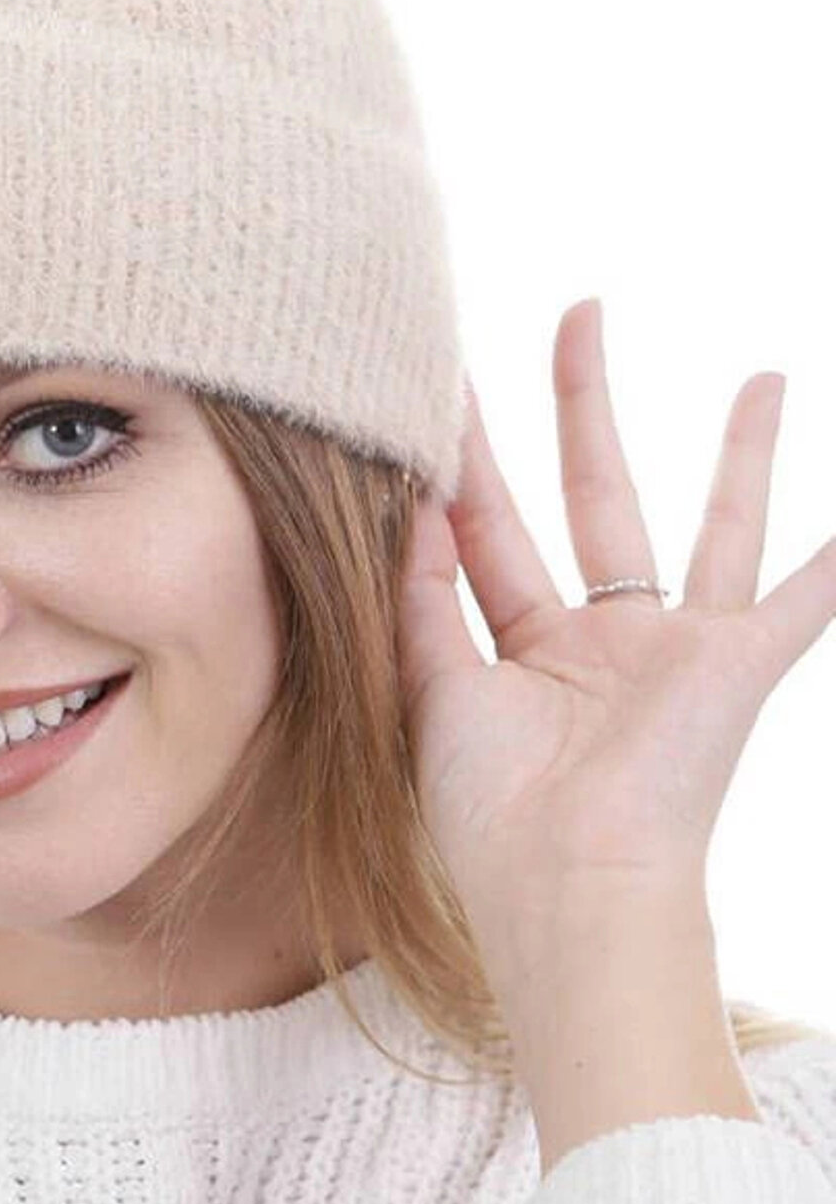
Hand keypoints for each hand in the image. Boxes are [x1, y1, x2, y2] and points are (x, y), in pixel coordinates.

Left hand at [394, 296, 835, 1092]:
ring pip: (717, 527)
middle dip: (585, 406)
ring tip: (766, 376)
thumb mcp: (434, 693)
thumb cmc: (491, 816)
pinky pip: (806, 601)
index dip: (467, 460)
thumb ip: (422, 598)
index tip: (445, 382)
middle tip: (580, 314)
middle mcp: (608, 645)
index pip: (492, 531)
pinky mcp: (738, 668)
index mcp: (528, 656)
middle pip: (597, 498)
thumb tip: (409, 500)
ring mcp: (678, 654)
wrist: (567, 889)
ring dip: (741, 455)